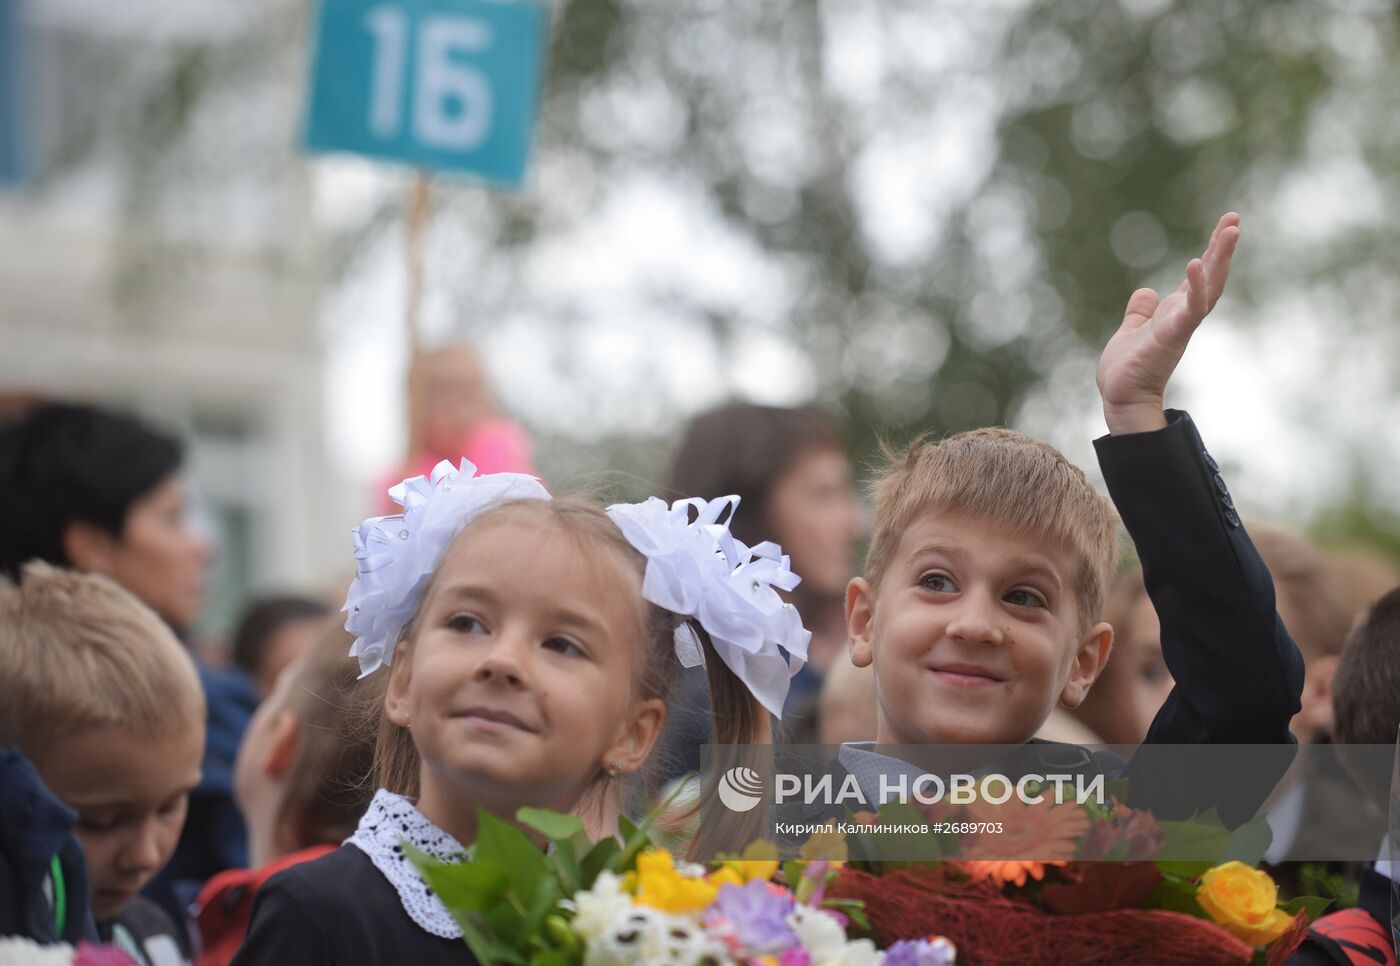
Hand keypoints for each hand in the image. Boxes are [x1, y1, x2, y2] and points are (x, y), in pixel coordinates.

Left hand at [1096, 212, 1240, 434]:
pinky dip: (1195, 287)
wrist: (1121, 398)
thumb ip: (1141, 311)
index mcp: (1175, 313)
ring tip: (1229, 232)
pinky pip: (1189, 309)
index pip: (1200, 276)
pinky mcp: (1171, 336)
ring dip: (1219, 260)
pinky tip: (1196, 264)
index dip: (1212, 251)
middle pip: (1211, 276)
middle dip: (1222, 248)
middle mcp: (1183, 316)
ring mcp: (1180, 326)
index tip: (1226, 224)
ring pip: (1208, 288)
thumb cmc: (1127, 370)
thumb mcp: (1132, 330)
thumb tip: (1146, 292)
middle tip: (1233, 219)